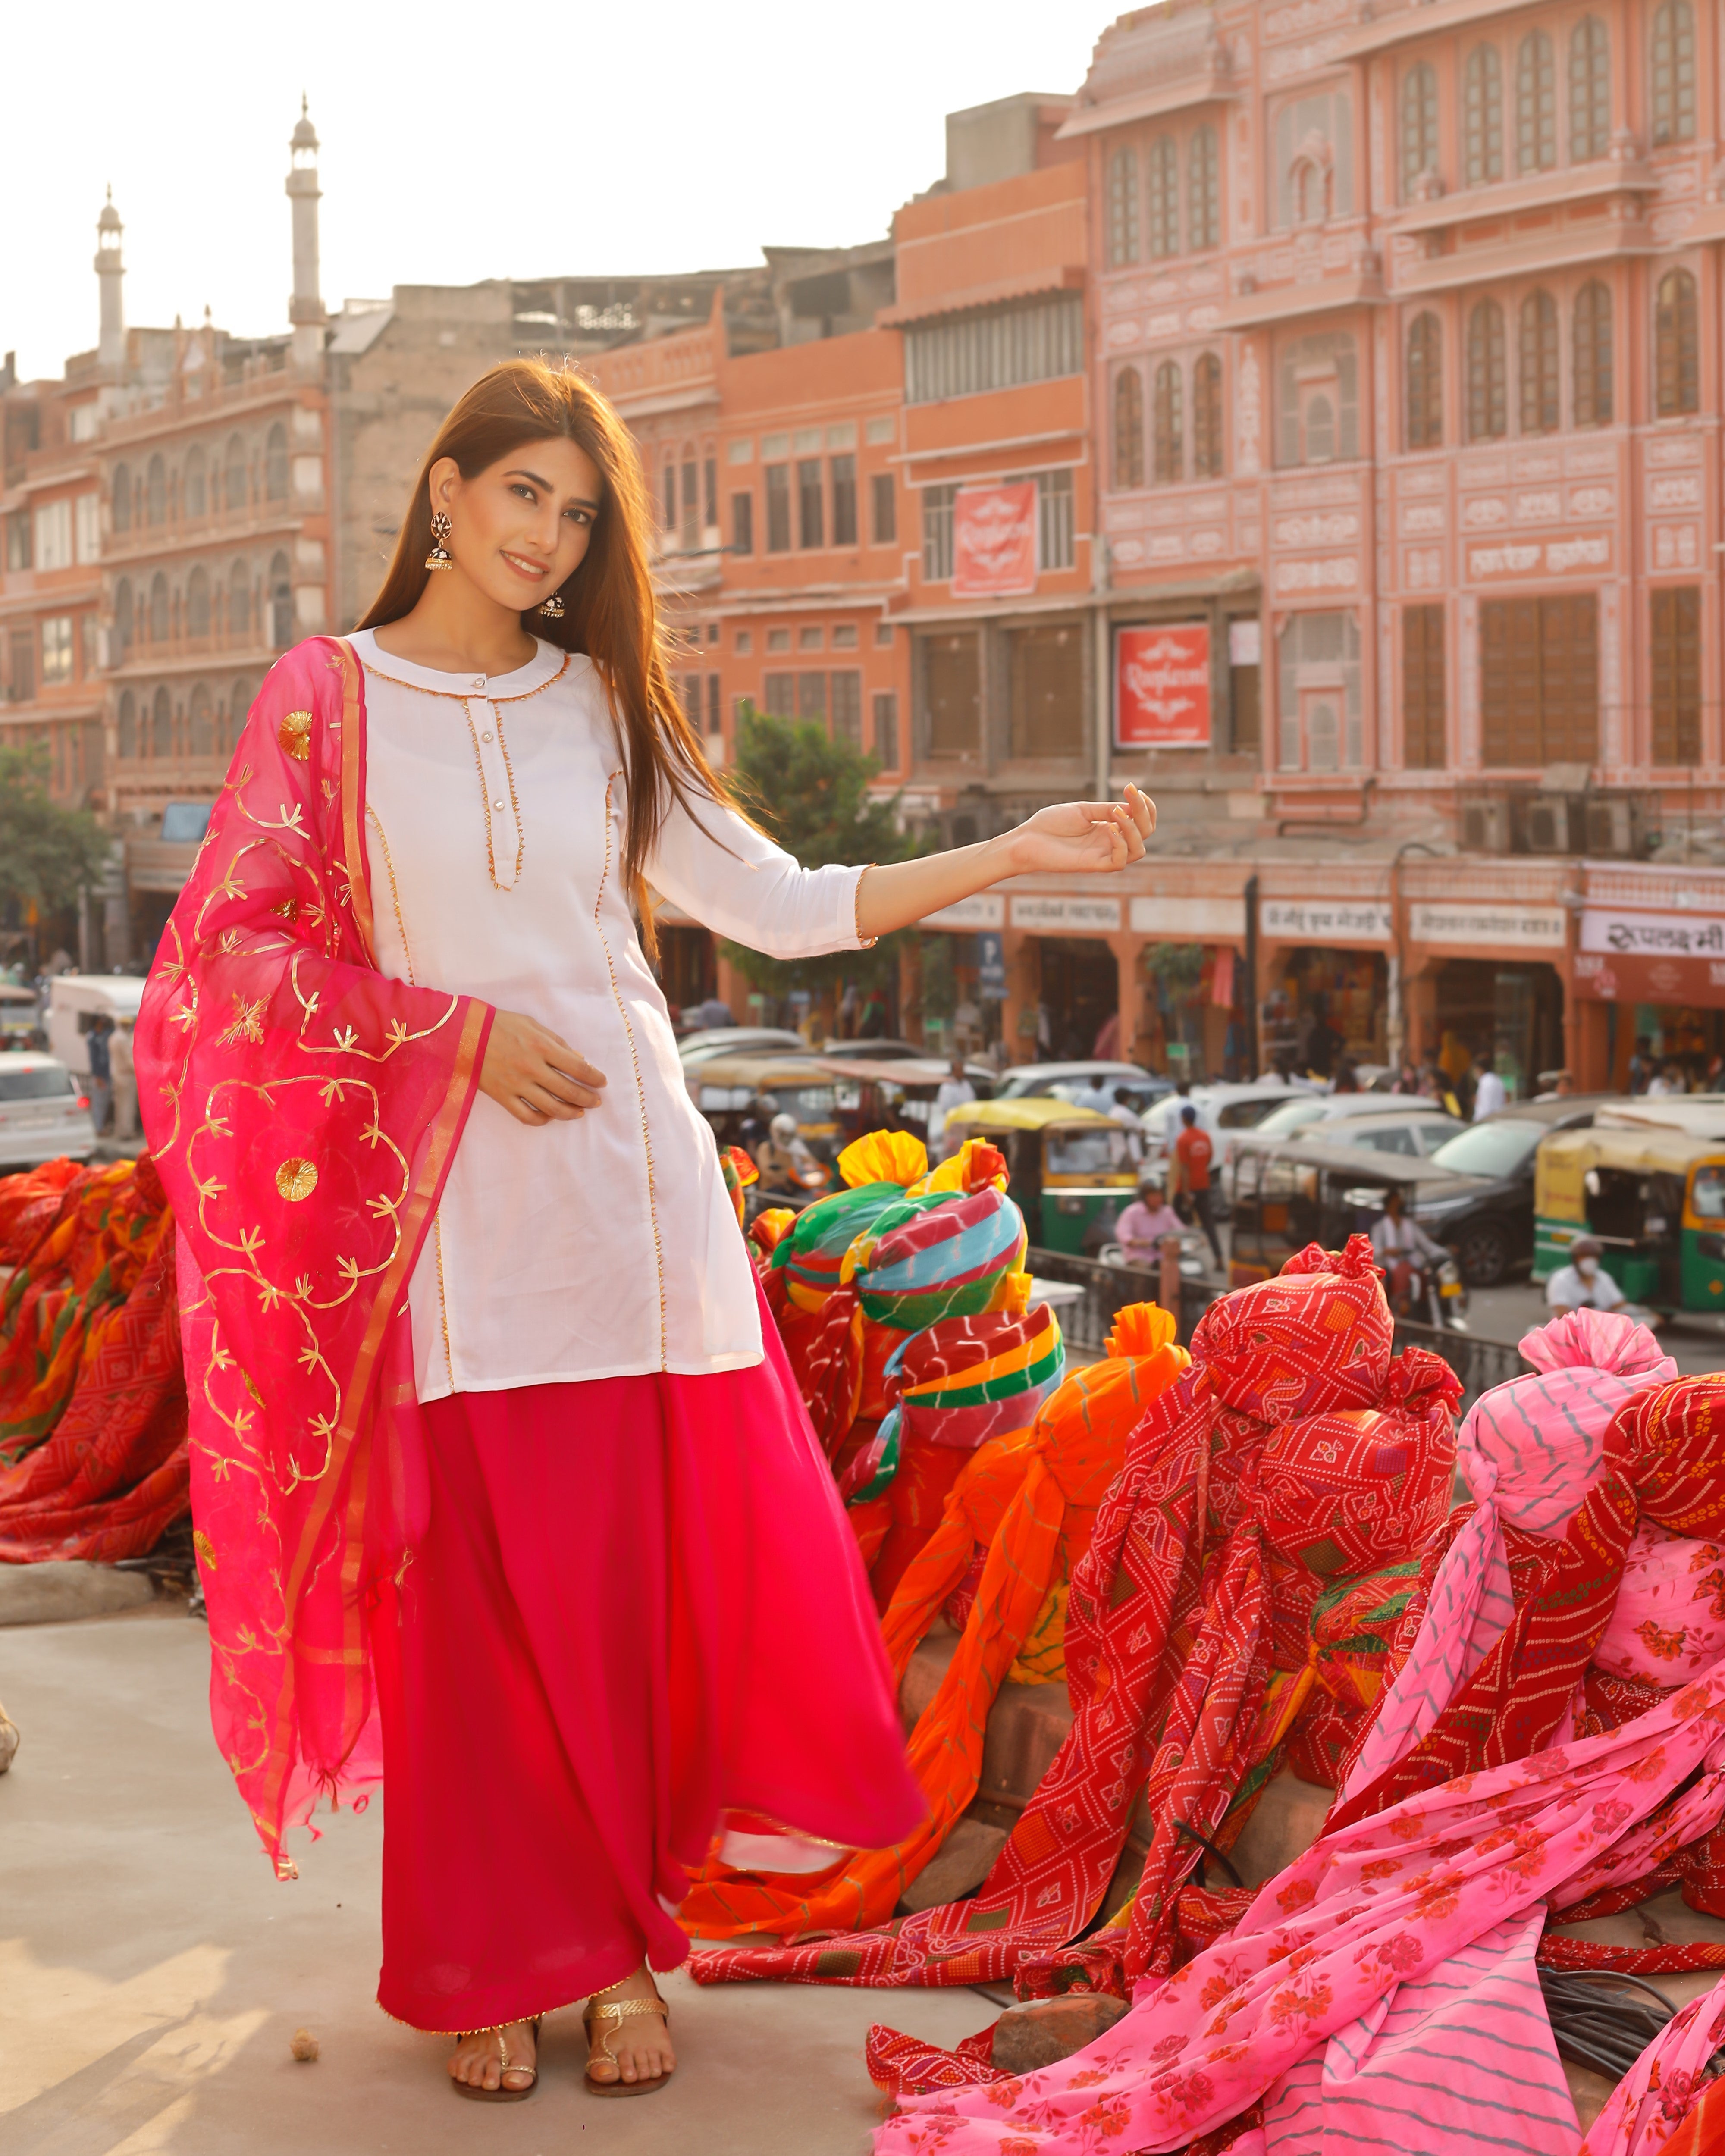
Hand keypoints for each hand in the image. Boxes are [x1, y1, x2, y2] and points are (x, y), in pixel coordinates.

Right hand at [478, 1008, 605, 1126]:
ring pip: (551, 1108)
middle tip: (596, 1101)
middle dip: (588, 1099)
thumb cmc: (500, 1025)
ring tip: (579, 1112)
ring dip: (570, 1113)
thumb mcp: (532, 1025)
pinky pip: (526, 1116)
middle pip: (569, 1091)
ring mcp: (516, 1085)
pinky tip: (550, 1116)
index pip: (578, 1068)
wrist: (463, 1033)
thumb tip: (579, 1060)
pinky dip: (542, 1120)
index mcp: (542, 1047)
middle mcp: (532, 1068)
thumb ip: (557, 1042)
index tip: (601, 1082)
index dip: (594, 1078)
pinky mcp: (502, 1096)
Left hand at [1001, 784, 1154, 876]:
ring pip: (1138, 850)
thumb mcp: (1083, 810)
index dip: (1146, 807)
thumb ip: (1106, 809)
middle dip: (1144, 813)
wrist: (1027, 839)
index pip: (1141, 821)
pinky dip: (1121, 844)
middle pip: (1145, 834)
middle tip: (1130, 794)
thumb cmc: (1051, 823)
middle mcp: (1111, 843)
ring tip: (1116, 813)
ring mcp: (1103, 855)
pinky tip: (1109, 829)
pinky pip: (1119, 861)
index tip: (1135, 788)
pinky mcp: (1093, 865)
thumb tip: (1132, 807)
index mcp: (1110, 828)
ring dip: (1133, 828)